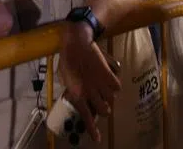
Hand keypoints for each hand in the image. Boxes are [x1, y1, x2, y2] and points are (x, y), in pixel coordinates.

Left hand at [57, 24, 120, 142]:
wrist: (76, 43)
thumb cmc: (67, 60)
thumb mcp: (65, 79)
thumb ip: (72, 91)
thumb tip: (76, 98)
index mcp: (77, 94)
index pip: (86, 116)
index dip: (92, 130)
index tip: (97, 138)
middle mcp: (90, 92)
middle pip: (104, 110)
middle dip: (103, 109)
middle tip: (100, 103)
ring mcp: (100, 83)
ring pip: (111, 100)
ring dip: (109, 98)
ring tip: (105, 92)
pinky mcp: (108, 73)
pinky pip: (117, 86)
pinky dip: (115, 86)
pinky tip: (110, 81)